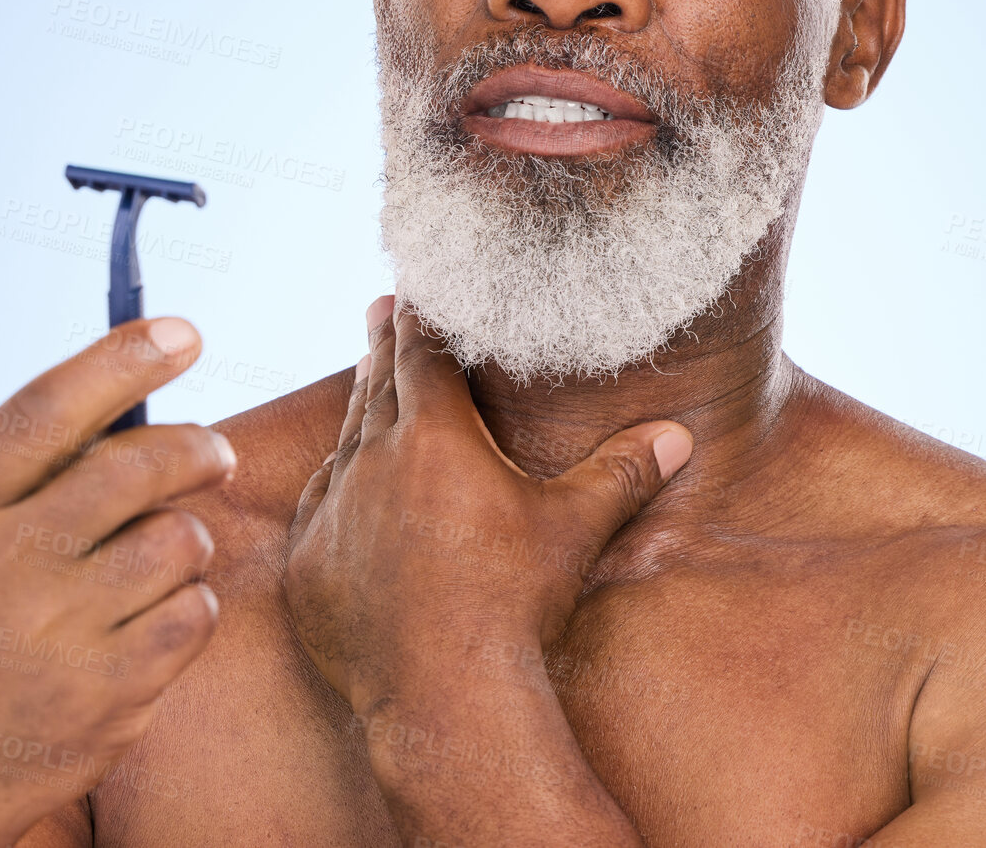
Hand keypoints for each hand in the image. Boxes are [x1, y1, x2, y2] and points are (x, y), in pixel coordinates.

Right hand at [0, 318, 233, 846]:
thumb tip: (144, 383)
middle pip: (137, 469)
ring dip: (184, 541)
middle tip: (214, 454)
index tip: (184, 333)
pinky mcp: (108, 691)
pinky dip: (188, 607)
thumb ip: (31, 467)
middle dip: (195, 449)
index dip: (121, 361)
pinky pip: (195, 609)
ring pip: (180, 539)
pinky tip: (145, 625)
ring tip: (150, 563)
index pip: (45, 412)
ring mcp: (54, 635)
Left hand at [283, 295, 691, 716]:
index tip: (410, 288)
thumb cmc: (514, 605)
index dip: (419, 318)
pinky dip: (334, 483)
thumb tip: (678, 437)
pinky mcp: (307, 567)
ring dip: (359, 410)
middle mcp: (372, 463)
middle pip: (376, 387)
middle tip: (379, 311)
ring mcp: (332, 515)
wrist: (445, 697)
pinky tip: (340, 479)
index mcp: (434, 438)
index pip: (422, 356)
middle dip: (383, 347)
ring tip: (366, 383)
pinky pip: (317, 507)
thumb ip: (622, 472)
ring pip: (345, 443)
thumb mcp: (575, 529)